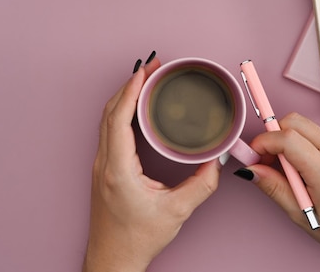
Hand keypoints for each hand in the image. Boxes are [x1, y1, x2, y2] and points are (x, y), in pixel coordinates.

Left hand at [83, 55, 221, 271]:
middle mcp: (105, 163)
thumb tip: (219, 161)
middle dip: (130, 84)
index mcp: (119, 169)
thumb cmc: (136, 239)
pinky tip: (136, 106)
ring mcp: (101, 165)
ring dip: (124, 95)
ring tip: (146, 79)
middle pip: (110, 112)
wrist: (112, 259)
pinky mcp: (105, 169)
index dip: (131, 91)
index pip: (119, 118)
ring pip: (107, 119)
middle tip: (152, 66)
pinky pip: (109, 130)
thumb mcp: (177, 212)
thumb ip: (202, 185)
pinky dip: (121, 110)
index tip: (144, 71)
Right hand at [242, 113, 319, 268]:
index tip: (253, 154)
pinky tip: (308, 170)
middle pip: (294, 121)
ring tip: (290, 170)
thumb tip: (252, 171)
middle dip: (274, 134)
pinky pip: (318, 136)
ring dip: (289, 141)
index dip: (263, 143)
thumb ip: (275, 189)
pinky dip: (305, 146)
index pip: (287, 139)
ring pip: (305, 126)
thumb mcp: (306, 217)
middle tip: (267, 158)